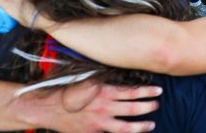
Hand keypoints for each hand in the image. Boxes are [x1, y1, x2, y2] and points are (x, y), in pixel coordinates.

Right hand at [17, 79, 159, 132]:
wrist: (47, 107)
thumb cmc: (67, 91)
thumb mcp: (88, 80)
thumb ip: (104, 81)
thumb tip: (121, 77)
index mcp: (104, 91)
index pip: (132, 91)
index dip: (147, 91)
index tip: (158, 90)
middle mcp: (104, 107)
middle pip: (132, 109)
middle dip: (148, 107)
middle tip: (157, 105)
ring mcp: (99, 123)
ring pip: (126, 127)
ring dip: (141, 126)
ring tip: (151, 124)